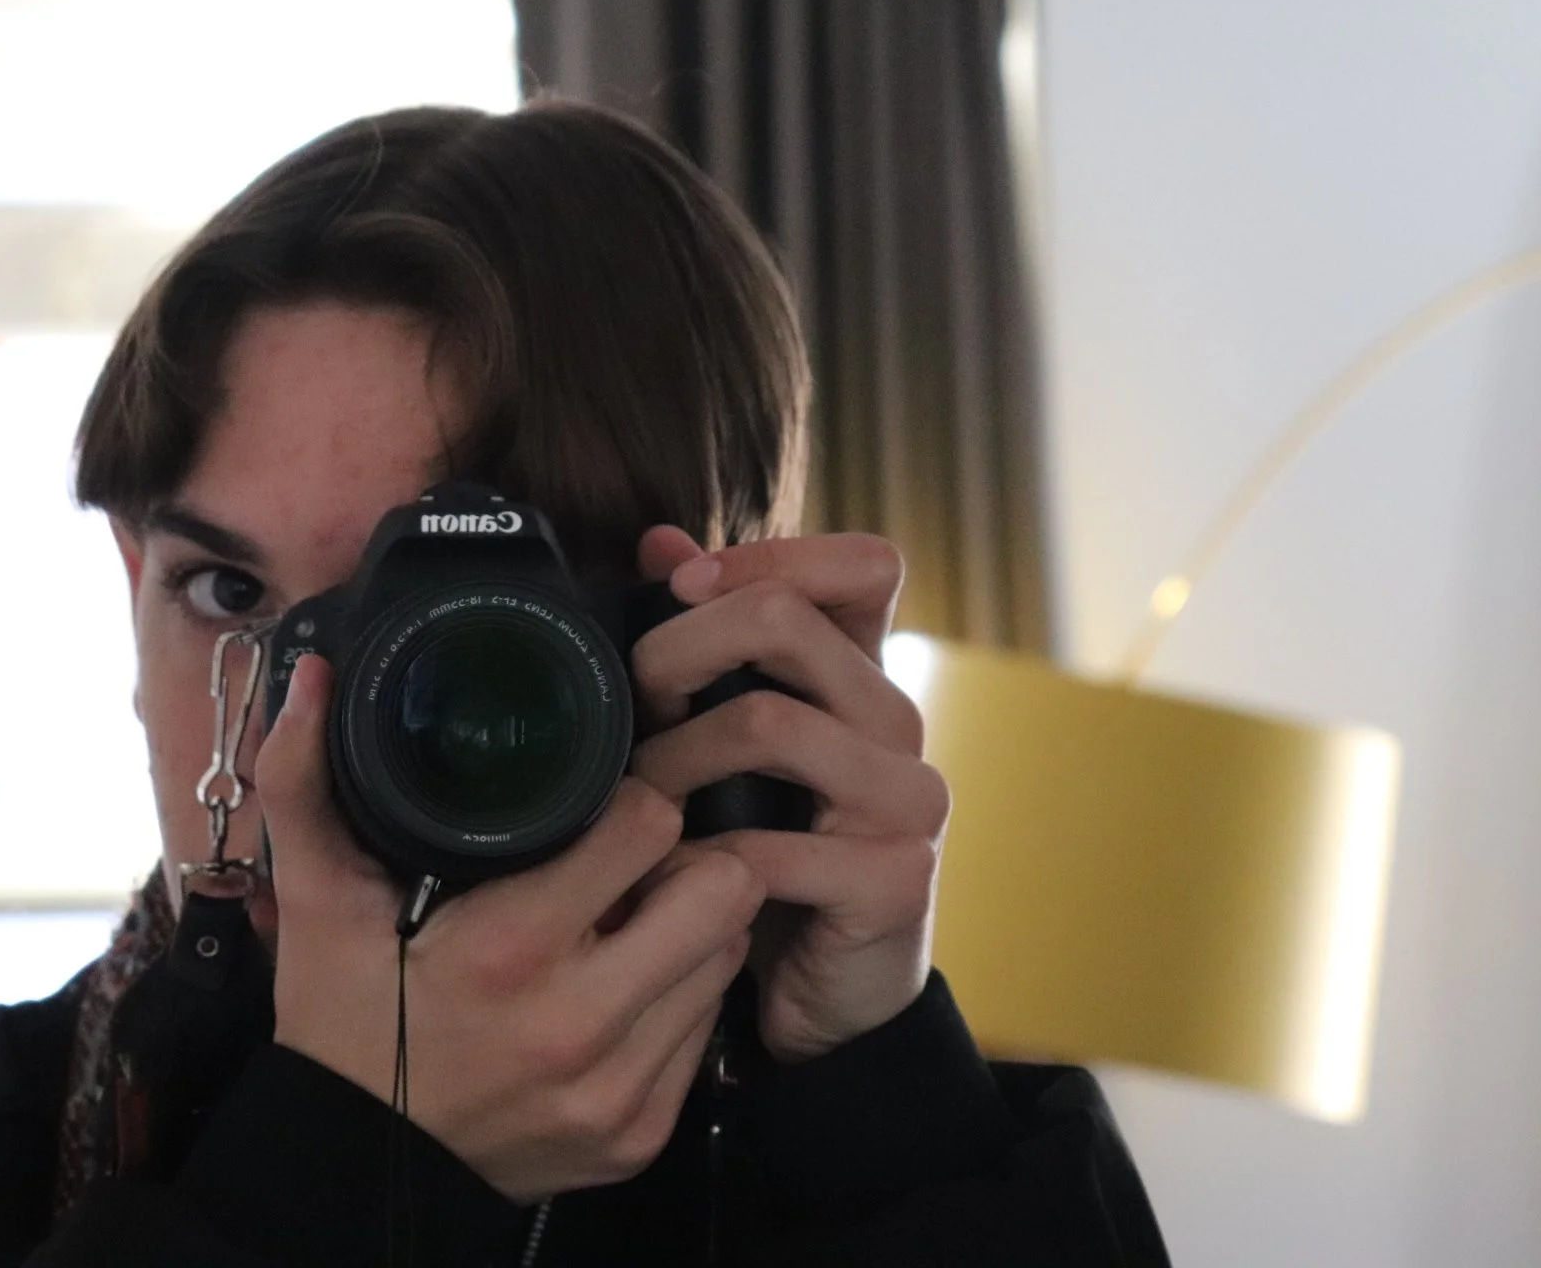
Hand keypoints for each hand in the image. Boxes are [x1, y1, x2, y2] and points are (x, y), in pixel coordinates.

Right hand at [255, 654, 766, 1202]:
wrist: (352, 1170)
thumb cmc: (343, 1023)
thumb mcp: (316, 903)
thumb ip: (307, 784)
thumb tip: (313, 677)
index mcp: (510, 948)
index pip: (651, 825)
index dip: (635, 799)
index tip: (606, 804)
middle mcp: (579, 1023)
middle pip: (724, 889)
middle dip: (688, 859)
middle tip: (640, 860)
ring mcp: (619, 1088)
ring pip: (726, 958)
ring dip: (691, 928)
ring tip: (629, 921)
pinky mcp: (642, 1134)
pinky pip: (707, 1032)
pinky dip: (679, 999)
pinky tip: (623, 987)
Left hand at [628, 528, 948, 1064]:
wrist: (825, 996)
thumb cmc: (770, 852)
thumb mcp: (736, 742)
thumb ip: (709, 639)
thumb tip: (659, 544)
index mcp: (867, 676)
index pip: (863, 563)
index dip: (768, 554)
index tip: (682, 586)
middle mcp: (899, 725)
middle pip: (790, 620)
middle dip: (680, 645)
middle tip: (633, 695)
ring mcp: (907, 801)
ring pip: (770, 723)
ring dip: (675, 754)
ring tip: (638, 793)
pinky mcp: (893, 880)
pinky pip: (767, 847)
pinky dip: (692, 860)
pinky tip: (665, 874)